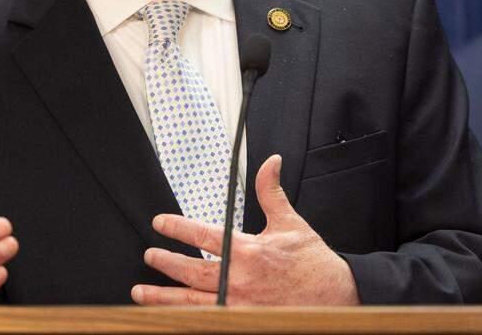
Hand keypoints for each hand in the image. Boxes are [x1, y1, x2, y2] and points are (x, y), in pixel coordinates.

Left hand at [130, 155, 359, 304]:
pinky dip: (187, 317)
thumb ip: (270, 192)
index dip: (176, 228)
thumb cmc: (314, 262)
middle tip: (148, 256)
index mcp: (249, 251)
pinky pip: (208, 320)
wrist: (341, 297)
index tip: (159, 223)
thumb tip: (270, 162)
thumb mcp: (291, 222)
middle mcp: (241, 279)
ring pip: (192, 302)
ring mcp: (241, 305)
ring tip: (140, 291)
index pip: (202, 236)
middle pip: (190, 271)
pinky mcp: (245, 321)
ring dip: (163, 297)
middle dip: (164, 263)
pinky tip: (169, 315)